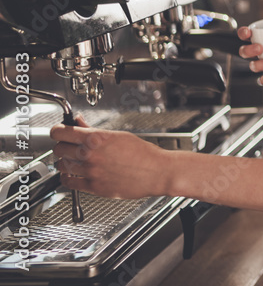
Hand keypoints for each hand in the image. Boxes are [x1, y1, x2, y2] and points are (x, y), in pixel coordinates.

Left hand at [50, 116, 172, 198]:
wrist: (157, 172)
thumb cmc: (143, 153)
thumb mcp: (118, 135)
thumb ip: (94, 130)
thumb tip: (79, 122)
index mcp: (97, 138)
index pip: (61, 132)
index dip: (58, 130)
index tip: (59, 132)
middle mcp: (91, 154)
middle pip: (58, 149)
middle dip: (62, 146)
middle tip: (69, 146)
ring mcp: (91, 171)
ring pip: (62, 165)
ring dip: (66, 162)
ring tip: (74, 161)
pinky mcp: (94, 187)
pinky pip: (69, 182)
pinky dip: (68, 178)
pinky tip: (74, 174)